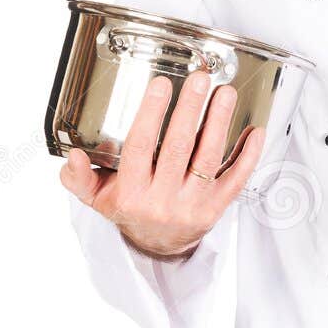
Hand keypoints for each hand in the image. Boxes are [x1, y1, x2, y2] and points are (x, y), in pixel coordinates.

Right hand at [60, 70, 264, 258]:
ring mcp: (192, 205)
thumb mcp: (97, 198)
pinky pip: (235, 180)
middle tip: (201, 80)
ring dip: (219, 124)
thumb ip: (79, 178)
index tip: (161, 85)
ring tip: (226, 93)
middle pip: (177, 149)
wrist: (158, 247)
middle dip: (190, 111)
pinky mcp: (216, 209)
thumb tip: (72, 157)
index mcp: (131, 193)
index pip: (139, 148)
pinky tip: (255, 131)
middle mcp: (161, 200)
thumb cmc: (129, 210)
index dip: (150, 115)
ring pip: (208, 160)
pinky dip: (248, 156)